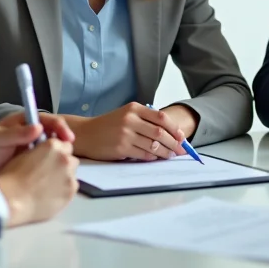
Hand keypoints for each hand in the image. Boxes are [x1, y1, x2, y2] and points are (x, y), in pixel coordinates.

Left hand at [0, 111, 74, 177]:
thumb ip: (16, 133)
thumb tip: (39, 127)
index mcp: (24, 122)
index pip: (48, 120)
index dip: (60, 127)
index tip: (67, 138)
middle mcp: (32, 133)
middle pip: (55, 133)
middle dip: (64, 142)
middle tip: (69, 153)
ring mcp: (34, 149)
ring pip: (54, 148)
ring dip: (61, 154)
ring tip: (65, 164)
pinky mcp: (34, 163)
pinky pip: (48, 162)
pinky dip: (53, 165)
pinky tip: (57, 173)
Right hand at [0, 139, 78, 226]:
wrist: (11, 199)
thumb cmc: (12, 177)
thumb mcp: (25, 153)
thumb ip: (41, 150)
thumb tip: (46, 154)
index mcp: (53, 146)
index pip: (64, 144)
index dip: (56, 152)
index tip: (49, 159)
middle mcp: (64, 159)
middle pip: (71, 159)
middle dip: (62, 164)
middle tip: (49, 173)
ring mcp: (70, 176)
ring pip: (72, 174)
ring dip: (64, 177)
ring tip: (48, 186)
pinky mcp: (71, 192)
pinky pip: (71, 188)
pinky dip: (64, 190)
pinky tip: (50, 195)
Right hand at [64, 102, 187, 160]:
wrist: (86, 134)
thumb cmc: (108, 126)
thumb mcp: (126, 115)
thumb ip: (145, 120)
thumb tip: (170, 133)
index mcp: (134, 108)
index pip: (161, 117)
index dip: (174, 128)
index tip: (182, 137)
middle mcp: (130, 119)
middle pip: (160, 132)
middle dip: (173, 143)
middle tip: (181, 150)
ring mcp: (125, 134)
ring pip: (153, 145)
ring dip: (165, 152)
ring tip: (171, 155)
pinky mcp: (121, 148)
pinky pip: (143, 154)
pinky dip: (152, 157)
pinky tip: (156, 158)